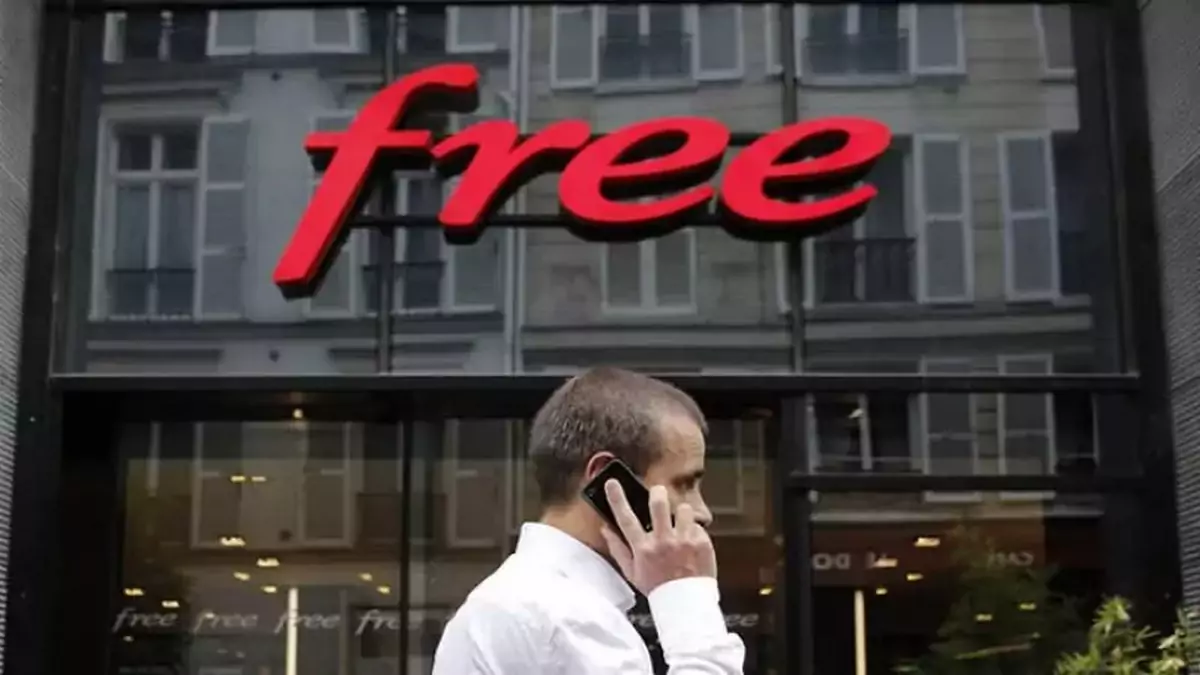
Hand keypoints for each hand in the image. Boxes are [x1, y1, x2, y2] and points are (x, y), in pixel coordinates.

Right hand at [599, 479, 716, 595]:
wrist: (686, 604)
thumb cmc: (658, 588)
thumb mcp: (632, 573)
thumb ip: (618, 549)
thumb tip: (605, 530)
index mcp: (643, 549)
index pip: (626, 518)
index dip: (617, 499)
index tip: (612, 483)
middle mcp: (663, 542)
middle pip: (658, 504)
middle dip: (657, 493)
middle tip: (658, 493)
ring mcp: (684, 541)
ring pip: (683, 509)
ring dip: (680, 515)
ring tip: (680, 526)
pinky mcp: (702, 543)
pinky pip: (697, 525)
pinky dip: (694, 530)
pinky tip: (691, 543)